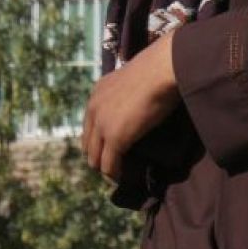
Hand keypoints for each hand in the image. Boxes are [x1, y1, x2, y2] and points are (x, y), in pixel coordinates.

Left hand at [82, 33, 180, 180]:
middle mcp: (93, 109)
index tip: (114, 152)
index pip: (89, 127)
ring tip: (124, 174)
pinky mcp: (114, 138)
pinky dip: (117, 175)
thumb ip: (126, 96)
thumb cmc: (154, 73)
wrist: (159, 71)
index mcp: (96, 94)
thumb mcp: (132, 83)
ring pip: (95, 159)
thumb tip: (138, 106)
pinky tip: (128, 177)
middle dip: (101, 158)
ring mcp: (101, 124)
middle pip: (88, 145)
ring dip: (108, 169)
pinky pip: (109, 166)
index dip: (99, 142)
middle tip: (119, 166)